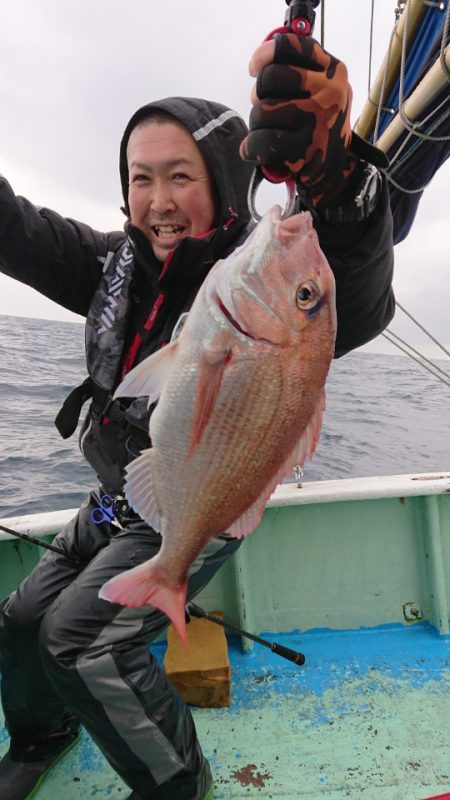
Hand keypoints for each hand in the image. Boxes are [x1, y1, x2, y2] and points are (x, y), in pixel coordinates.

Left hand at [240, 34, 357, 205]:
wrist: (337, 170)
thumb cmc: (320, 125)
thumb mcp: (322, 89)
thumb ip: (300, 70)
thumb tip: (261, 62)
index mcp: (333, 70)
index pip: (290, 47)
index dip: (265, 54)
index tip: (255, 68)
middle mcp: (329, 91)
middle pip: (270, 78)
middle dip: (257, 95)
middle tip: (263, 108)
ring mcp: (318, 120)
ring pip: (262, 110)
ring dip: (255, 124)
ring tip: (265, 132)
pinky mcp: (304, 150)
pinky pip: (261, 141)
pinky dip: (251, 148)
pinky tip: (254, 150)